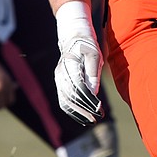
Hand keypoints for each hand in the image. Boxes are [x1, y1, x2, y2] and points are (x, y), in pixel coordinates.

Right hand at [54, 1, 103, 124]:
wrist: (72, 36)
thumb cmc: (86, 44)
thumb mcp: (94, 54)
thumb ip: (93, 73)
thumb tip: (93, 92)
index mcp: (70, 64)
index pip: (78, 88)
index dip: (88, 101)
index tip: (98, 110)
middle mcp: (61, 73)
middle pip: (70, 97)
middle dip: (83, 110)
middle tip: (96, 119)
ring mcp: (58, 78)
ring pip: (65, 101)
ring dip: (78, 113)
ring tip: (90, 120)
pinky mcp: (59, 82)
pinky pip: (63, 100)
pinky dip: (72, 110)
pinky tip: (82, 116)